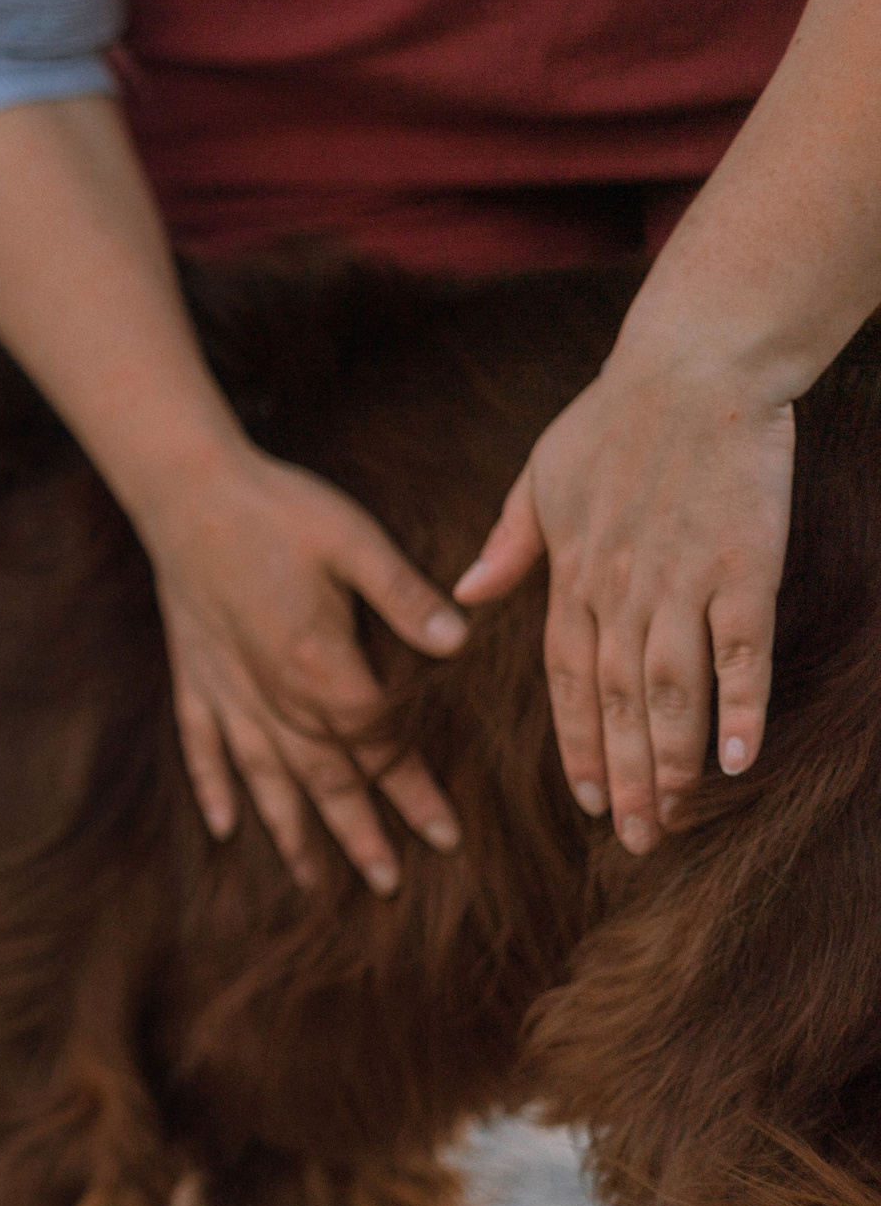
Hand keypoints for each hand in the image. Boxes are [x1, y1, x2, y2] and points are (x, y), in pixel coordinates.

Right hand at [138, 443, 468, 892]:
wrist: (187, 490)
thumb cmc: (279, 510)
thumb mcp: (356, 542)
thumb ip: (407, 598)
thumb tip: (462, 643)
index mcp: (320, 666)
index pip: (378, 746)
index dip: (413, 790)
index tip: (446, 835)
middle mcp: (272, 695)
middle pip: (324, 779)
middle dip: (359, 833)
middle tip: (388, 883)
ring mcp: (227, 691)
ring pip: (265, 779)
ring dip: (290, 832)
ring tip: (312, 881)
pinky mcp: (195, 676)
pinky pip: (203, 747)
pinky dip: (213, 788)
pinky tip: (223, 827)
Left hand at [454, 359, 794, 853]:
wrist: (693, 364)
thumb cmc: (614, 419)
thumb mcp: (539, 479)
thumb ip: (508, 546)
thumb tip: (462, 595)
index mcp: (571, 574)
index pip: (565, 678)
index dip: (576, 742)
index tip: (582, 798)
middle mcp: (619, 589)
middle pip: (618, 702)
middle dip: (624, 776)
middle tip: (633, 840)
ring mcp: (682, 581)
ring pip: (669, 691)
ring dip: (671, 761)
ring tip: (673, 818)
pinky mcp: (743, 567)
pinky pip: (740, 652)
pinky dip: (739, 708)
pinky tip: (739, 761)